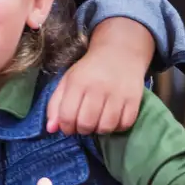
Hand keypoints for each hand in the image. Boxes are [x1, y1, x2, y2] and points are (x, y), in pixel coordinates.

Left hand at [48, 19, 152, 134]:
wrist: (120, 53)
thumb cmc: (90, 70)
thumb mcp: (68, 81)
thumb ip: (55, 104)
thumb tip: (50, 129)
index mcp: (78, 82)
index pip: (67, 115)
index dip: (66, 127)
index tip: (68, 127)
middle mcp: (98, 88)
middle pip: (86, 124)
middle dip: (82, 130)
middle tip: (83, 124)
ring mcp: (118, 94)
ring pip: (106, 127)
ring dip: (99, 130)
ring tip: (97, 122)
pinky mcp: (134, 99)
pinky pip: (125, 124)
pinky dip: (117, 128)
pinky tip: (113, 120)